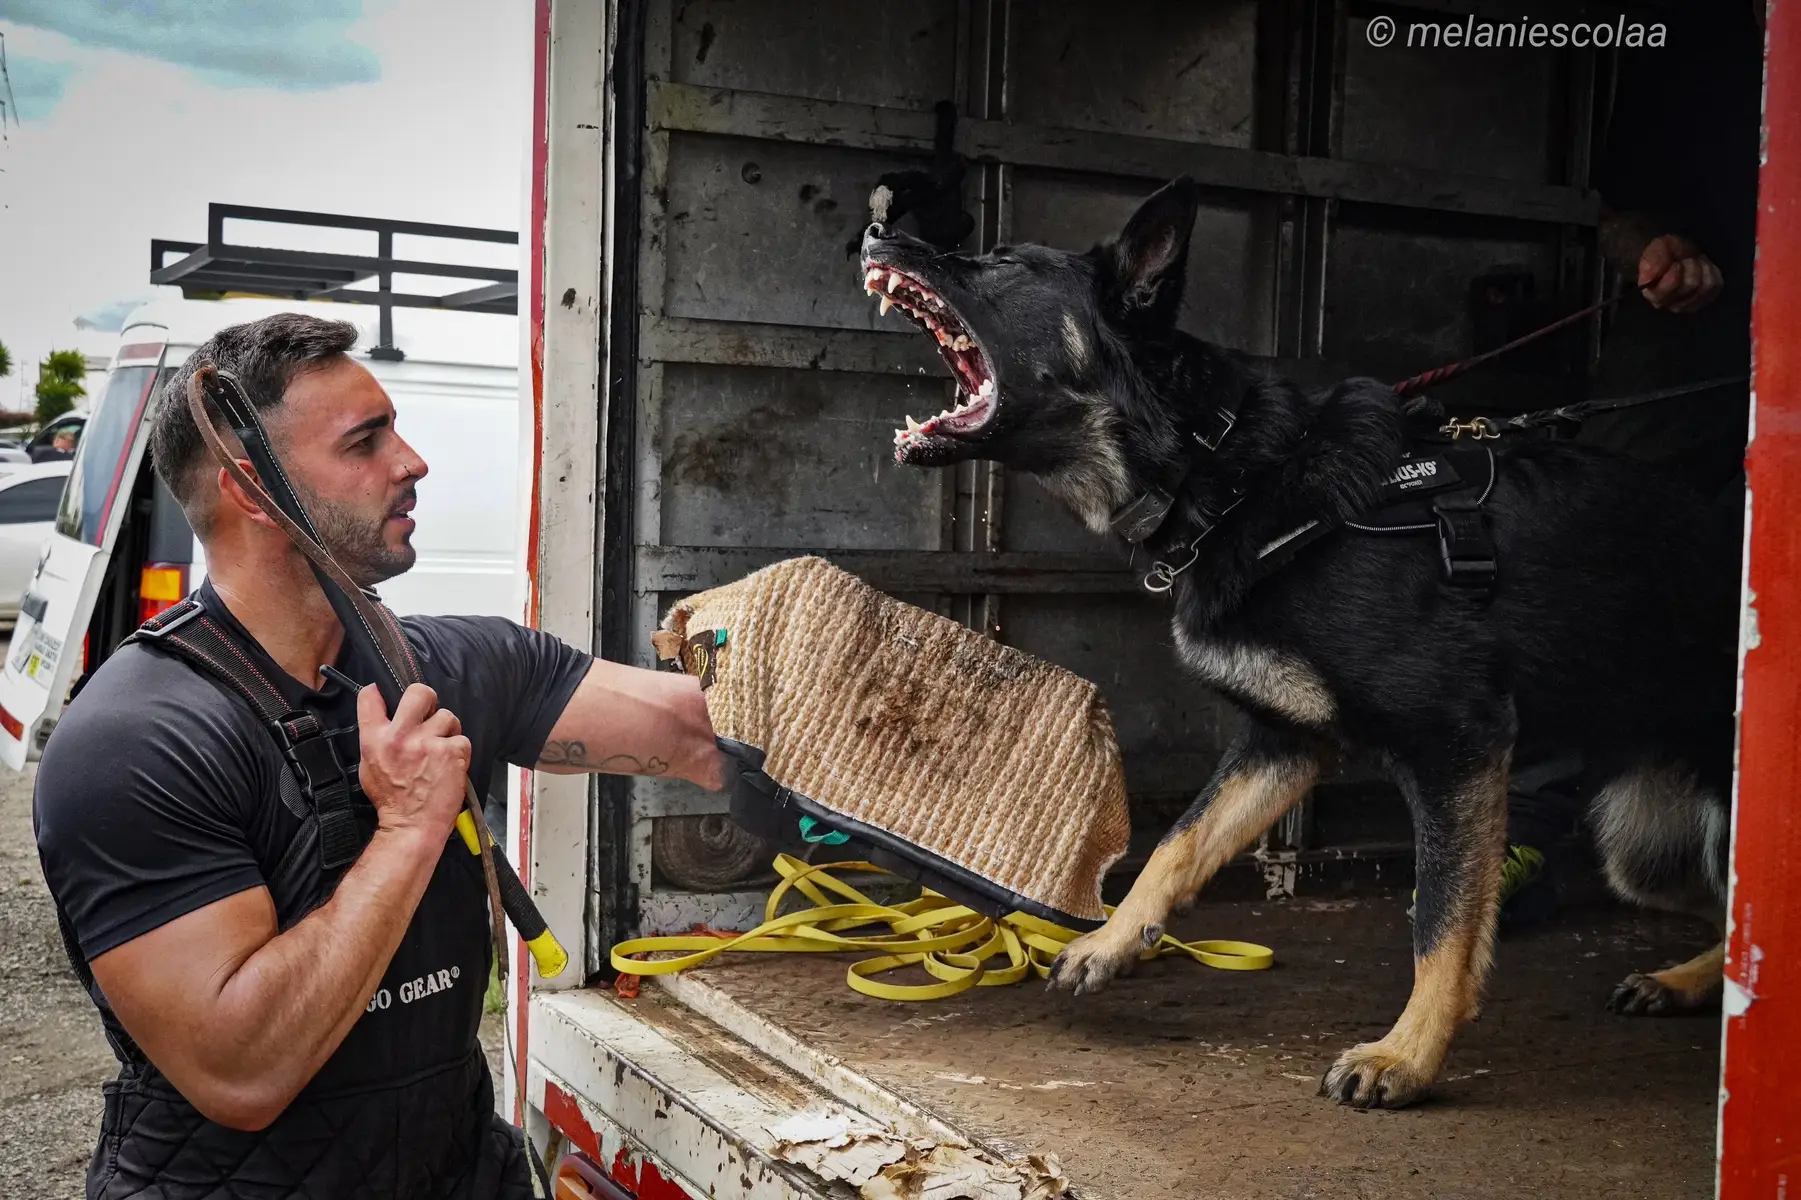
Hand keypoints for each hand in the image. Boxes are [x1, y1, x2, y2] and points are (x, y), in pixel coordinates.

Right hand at [357, 683, 469, 839]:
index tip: (381, 693)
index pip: (369, 698)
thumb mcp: (370, 766)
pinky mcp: (451, 752)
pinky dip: (459, 751)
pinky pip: (462, 739)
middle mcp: (400, 737)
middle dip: (427, 699)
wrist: (412, 826)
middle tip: (428, 714)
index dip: (377, 692)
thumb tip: (384, 716)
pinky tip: (450, 765)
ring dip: (447, 730)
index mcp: (375, 740)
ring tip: (440, 750)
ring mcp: (427, 743)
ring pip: (447, 716)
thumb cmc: (392, 800)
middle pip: (419, 692)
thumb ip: (376, 739)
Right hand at [1638, 235, 1723, 312]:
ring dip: (1702, 268)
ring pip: (1705, 286)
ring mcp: (1689, 304)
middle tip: (1685, 261)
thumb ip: (1651, 261)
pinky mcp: (1706, 299)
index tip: (1675, 263)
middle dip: (1690, 266)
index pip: (1669, 287)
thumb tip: (1644, 281)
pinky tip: (1702, 270)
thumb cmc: (1666, 253)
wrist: (1678, 254)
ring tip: (1694, 264)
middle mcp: (1670, 304)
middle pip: (1691, 284)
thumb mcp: (1658, 248)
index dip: (1675, 271)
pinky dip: (1711, 273)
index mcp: (1653, 293)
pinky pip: (1716, 285)